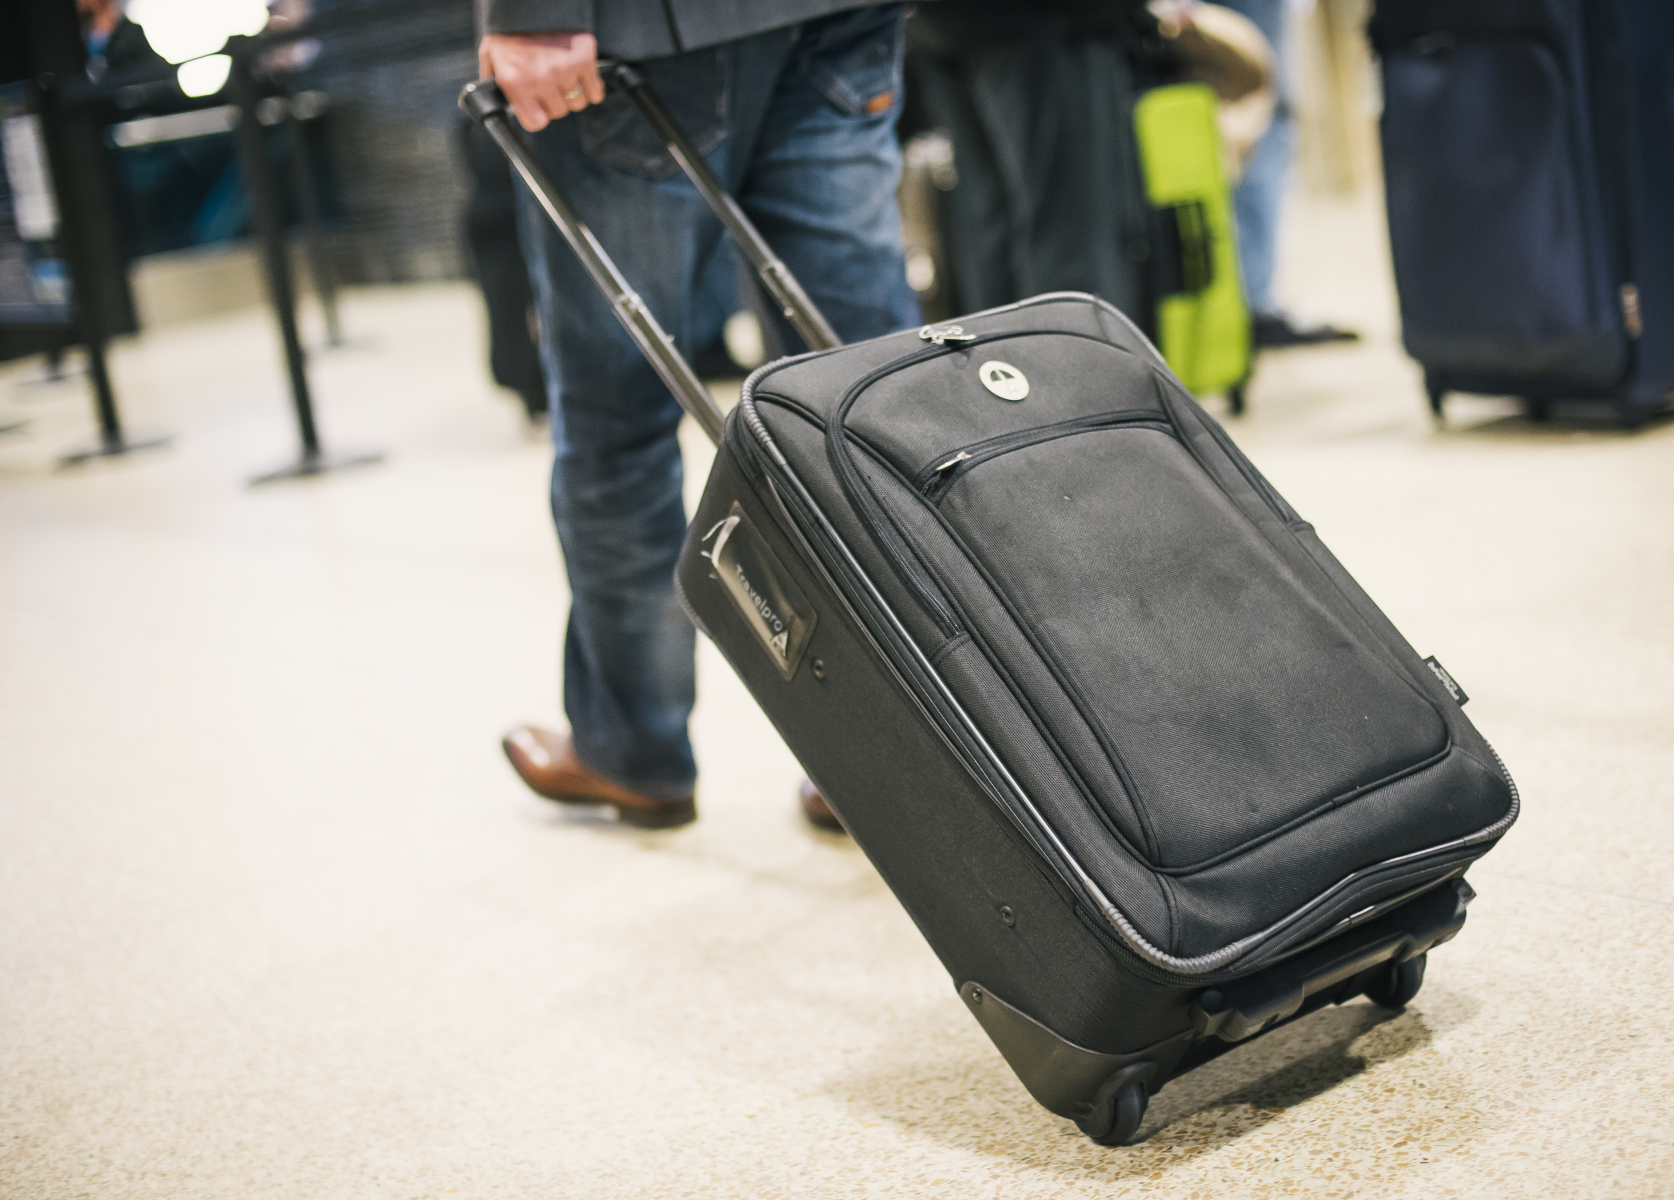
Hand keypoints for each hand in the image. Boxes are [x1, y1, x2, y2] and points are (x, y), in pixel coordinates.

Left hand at [478, 32, 604, 130]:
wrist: (530, 0)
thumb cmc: (510, 29)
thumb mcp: (491, 54)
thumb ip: (493, 81)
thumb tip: (495, 104)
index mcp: (515, 81)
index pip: (535, 122)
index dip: (538, 116)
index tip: (539, 108)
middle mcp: (540, 78)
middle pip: (559, 111)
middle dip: (555, 101)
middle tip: (550, 86)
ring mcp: (564, 69)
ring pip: (578, 102)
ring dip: (573, 94)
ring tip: (564, 77)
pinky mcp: (584, 59)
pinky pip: (595, 91)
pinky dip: (592, 88)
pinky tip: (582, 78)